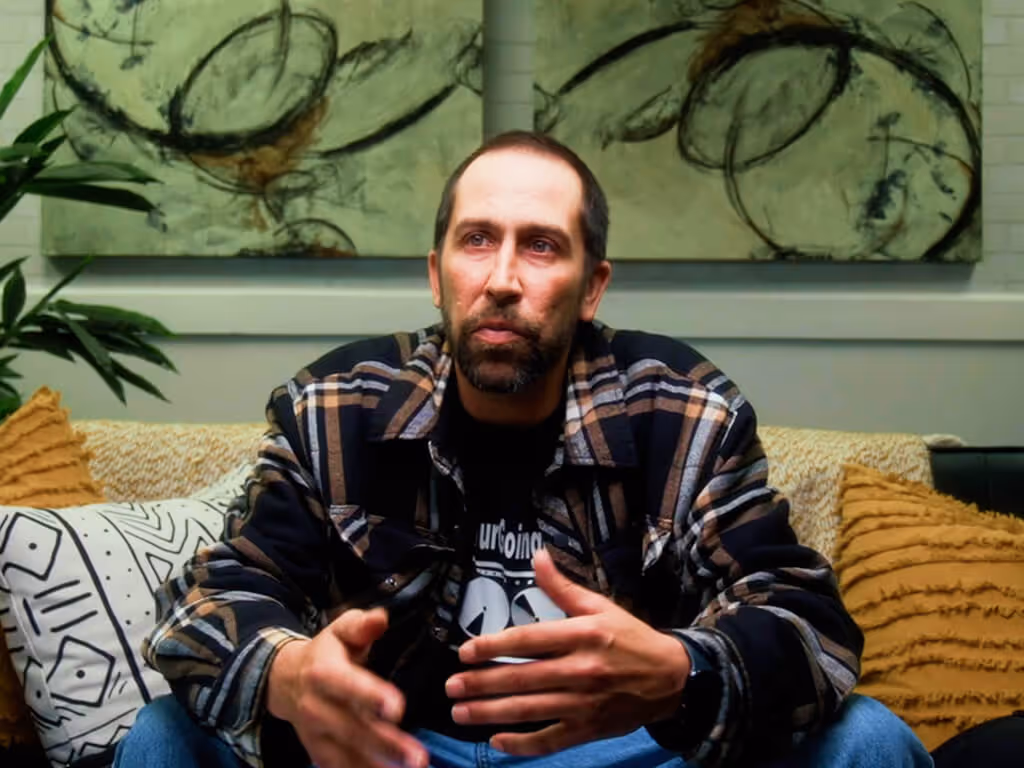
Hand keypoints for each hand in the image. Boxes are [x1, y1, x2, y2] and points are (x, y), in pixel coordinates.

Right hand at [266, 608, 427, 767]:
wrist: (285, 680)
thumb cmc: (325, 653)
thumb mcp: (340, 631)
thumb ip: (361, 625)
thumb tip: (380, 619)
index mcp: (323, 672)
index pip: (347, 685)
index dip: (370, 696)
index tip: (397, 708)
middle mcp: (316, 707)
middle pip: (351, 728)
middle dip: (385, 744)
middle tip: (417, 756)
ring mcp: (315, 734)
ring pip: (346, 754)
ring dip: (377, 765)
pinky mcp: (318, 752)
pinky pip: (340, 767)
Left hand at [445, 548, 690, 754]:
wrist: (672, 678)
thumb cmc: (631, 638)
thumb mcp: (600, 606)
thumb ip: (562, 587)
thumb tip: (537, 556)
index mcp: (582, 636)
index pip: (529, 641)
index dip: (494, 646)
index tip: (466, 651)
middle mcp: (581, 671)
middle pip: (522, 679)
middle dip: (482, 684)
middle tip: (451, 685)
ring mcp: (584, 704)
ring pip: (530, 711)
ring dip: (490, 713)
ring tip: (459, 712)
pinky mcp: (589, 729)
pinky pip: (550, 740)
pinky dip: (522, 744)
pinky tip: (496, 741)